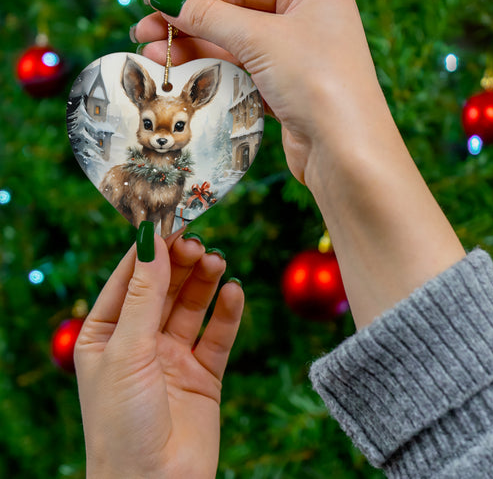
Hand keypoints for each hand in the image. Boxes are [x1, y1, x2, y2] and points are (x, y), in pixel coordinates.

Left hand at [74, 229, 243, 478]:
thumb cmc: (122, 423)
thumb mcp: (127, 349)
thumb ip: (144, 294)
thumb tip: (151, 241)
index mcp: (106, 334)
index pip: (129, 279)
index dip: (149, 250)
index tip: (170, 221)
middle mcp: (140, 341)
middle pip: (164, 288)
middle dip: (181, 264)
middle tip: (198, 243)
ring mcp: (173, 356)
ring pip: (192, 306)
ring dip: (204, 282)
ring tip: (217, 262)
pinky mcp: (204, 373)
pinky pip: (218, 335)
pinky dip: (227, 312)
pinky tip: (234, 292)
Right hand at [134, 0, 464, 328]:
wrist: (345, 151)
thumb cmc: (316, 81)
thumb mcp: (260, 38)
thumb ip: (210, 16)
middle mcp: (307, 21)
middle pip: (235, 16)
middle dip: (189, 25)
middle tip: (144, 33)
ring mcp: (298, 59)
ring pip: (237, 48)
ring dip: (196, 52)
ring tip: (153, 56)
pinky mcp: (288, 92)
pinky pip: (245, 75)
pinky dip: (215, 75)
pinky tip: (183, 76)